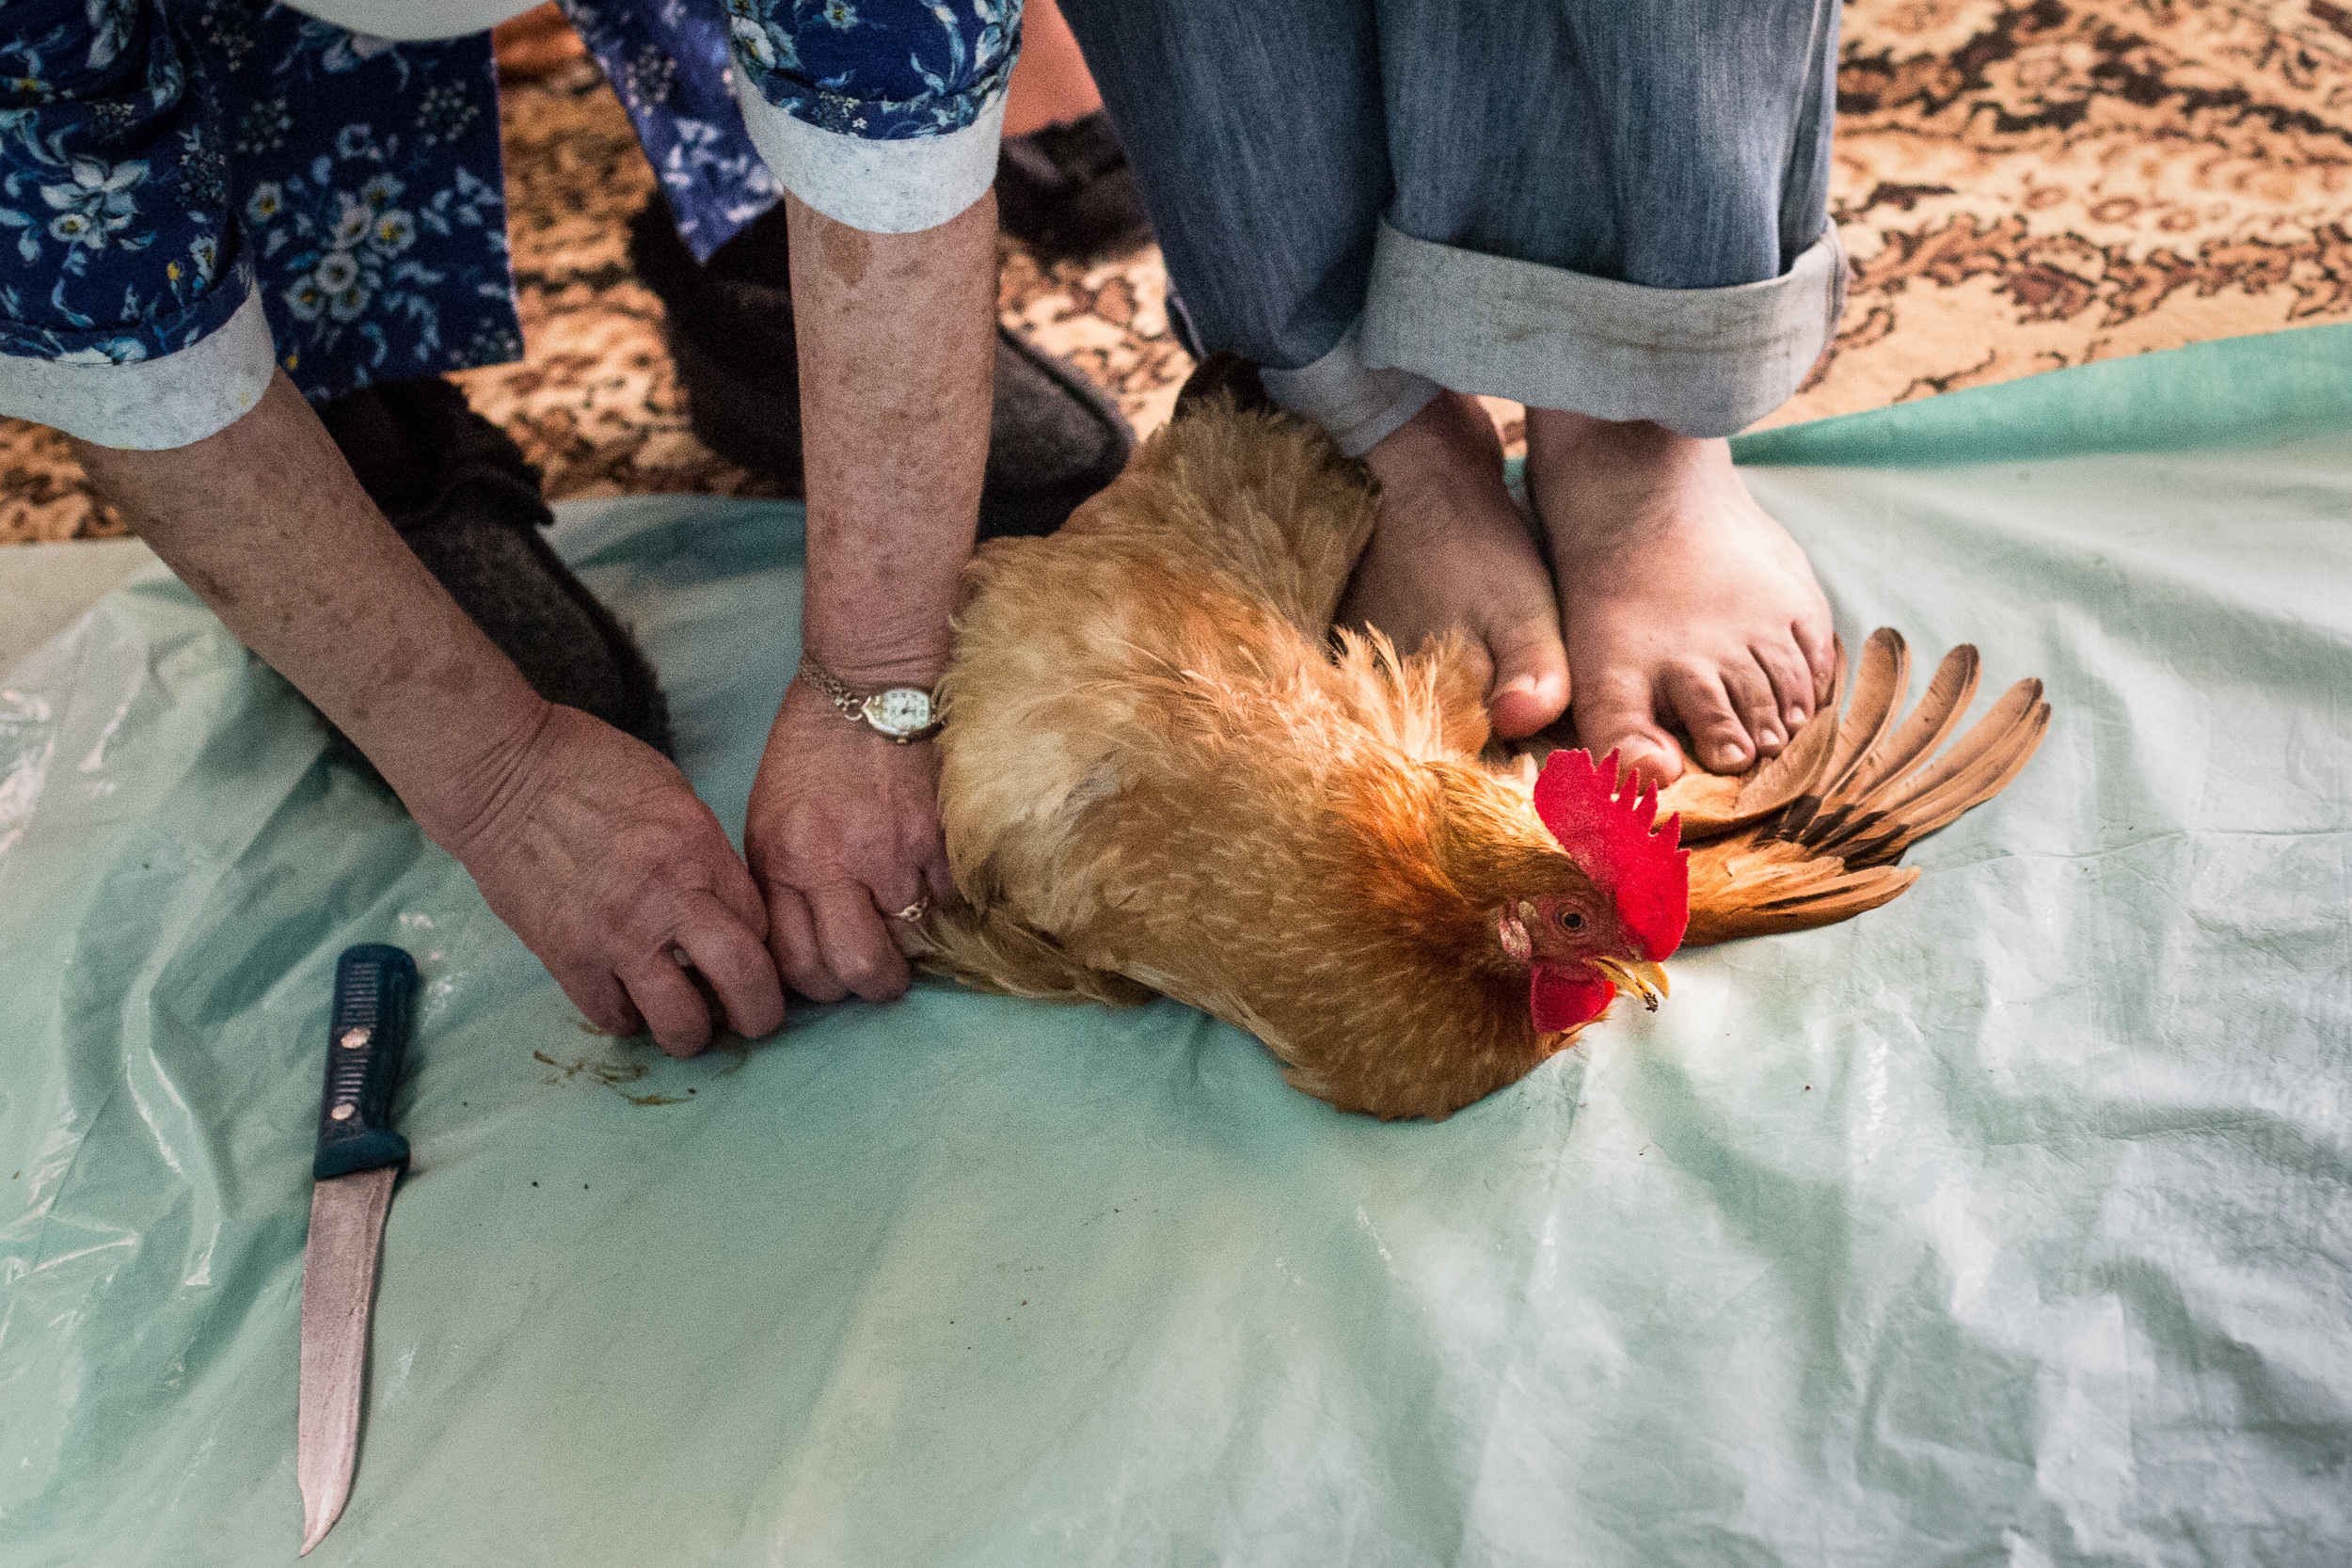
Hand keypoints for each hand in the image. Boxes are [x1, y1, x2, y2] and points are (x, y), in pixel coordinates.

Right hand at [423, 702, 786, 1055]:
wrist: (501, 775)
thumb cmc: (589, 770)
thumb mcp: (675, 796)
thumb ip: (706, 855)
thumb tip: (726, 906)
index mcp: (700, 853)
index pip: (762, 928)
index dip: (764, 951)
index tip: (753, 958)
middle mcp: (668, 900)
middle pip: (745, 982)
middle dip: (760, 1014)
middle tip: (751, 1020)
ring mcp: (615, 936)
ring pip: (680, 1023)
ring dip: (692, 1033)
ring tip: (688, 1023)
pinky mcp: (566, 958)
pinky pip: (613, 1018)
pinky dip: (629, 1020)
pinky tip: (631, 1003)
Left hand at [743, 677, 958, 1003]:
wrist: (871, 682)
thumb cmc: (814, 747)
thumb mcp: (772, 815)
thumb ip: (786, 879)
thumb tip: (809, 939)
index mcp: (784, 862)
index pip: (798, 964)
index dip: (821, 984)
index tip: (834, 972)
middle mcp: (834, 867)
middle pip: (856, 970)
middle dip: (871, 984)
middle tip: (881, 970)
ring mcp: (893, 856)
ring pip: (912, 944)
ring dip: (915, 943)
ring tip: (912, 924)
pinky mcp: (941, 840)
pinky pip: (952, 903)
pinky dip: (948, 903)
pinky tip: (938, 882)